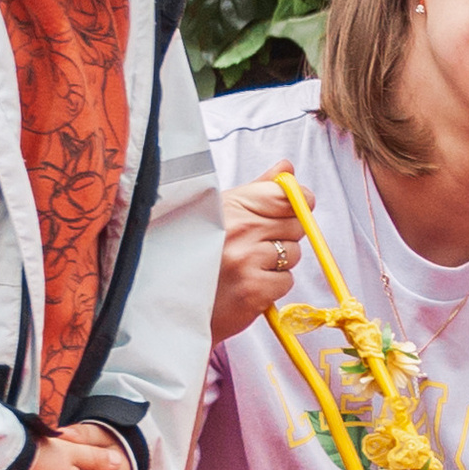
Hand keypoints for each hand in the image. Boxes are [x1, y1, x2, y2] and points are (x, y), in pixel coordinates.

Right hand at [213, 171, 307, 339]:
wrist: (171, 301)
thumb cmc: (199, 253)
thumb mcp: (219, 211)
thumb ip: (258, 190)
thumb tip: (287, 168)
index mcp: (230, 204)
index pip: (285, 196)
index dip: (297, 203)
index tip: (289, 212)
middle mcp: (239, 229)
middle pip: (296, 225)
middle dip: (283, 235)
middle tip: (256, 246)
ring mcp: (246, 260)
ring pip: (293, 254)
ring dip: (278, 263)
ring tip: (246, 266)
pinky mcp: (253, 291)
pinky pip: (286, 281)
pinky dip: (272, 286)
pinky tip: (247, 285)